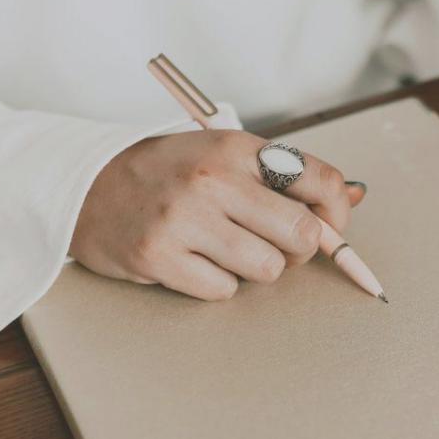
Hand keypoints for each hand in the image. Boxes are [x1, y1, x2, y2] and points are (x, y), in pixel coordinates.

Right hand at [70, 130, 364, 300]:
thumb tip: (352, 197)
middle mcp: (213, 179)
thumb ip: (285, 176)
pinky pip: (223, 290)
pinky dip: (215, 284)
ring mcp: (185, 219)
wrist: (86, 187)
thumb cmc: (167, 174)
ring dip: (255, 269)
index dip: (337, 215)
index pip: (320, 180)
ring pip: (268, 269)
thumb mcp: (224, 156)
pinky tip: (193, 262)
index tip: (330, 229)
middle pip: (303, 233)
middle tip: (277, 245)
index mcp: (236, 148)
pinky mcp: (159, 257)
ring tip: (225, 250)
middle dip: (300, 250)